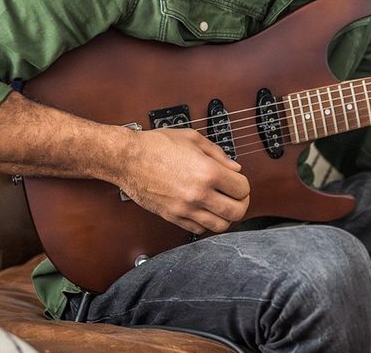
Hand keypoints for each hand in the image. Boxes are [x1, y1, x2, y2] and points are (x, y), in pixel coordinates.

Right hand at [116, 128, 250, 234]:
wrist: (126, 158)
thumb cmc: (156, 146)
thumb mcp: (194, 139)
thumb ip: (219, 154)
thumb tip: (235, 168)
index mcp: (208, 172)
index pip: (243, 189)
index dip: (243, 184)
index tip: (238, 181)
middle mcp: (198, 194)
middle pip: (237, 212)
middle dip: (241, 204)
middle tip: (237, 197)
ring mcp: (184, 208)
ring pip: (219, 226)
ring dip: (226, 217)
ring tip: (223, 206)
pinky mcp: (172, 217)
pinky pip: (198, 229)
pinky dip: (206, 223)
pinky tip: (205, 211)